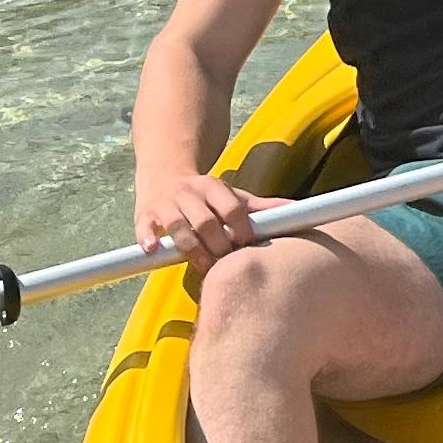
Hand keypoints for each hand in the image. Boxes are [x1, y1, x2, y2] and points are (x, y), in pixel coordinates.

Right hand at [138, 170, 277, 289]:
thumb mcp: (233, 197)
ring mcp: (167, 203)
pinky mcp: (146, 214)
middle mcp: (190, 193)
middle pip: (206, 221)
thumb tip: (297, 209)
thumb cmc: (207, 197)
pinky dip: (149, 238)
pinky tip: (154, 249)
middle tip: (226, 263)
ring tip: (203, 265)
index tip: (247, 246)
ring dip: (191, 247)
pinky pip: (146, 227)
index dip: (241, 230)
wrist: (165, 176)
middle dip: (218, 244)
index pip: (231, 209)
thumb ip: (262, 207)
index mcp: (214, 187)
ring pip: (178, 225)